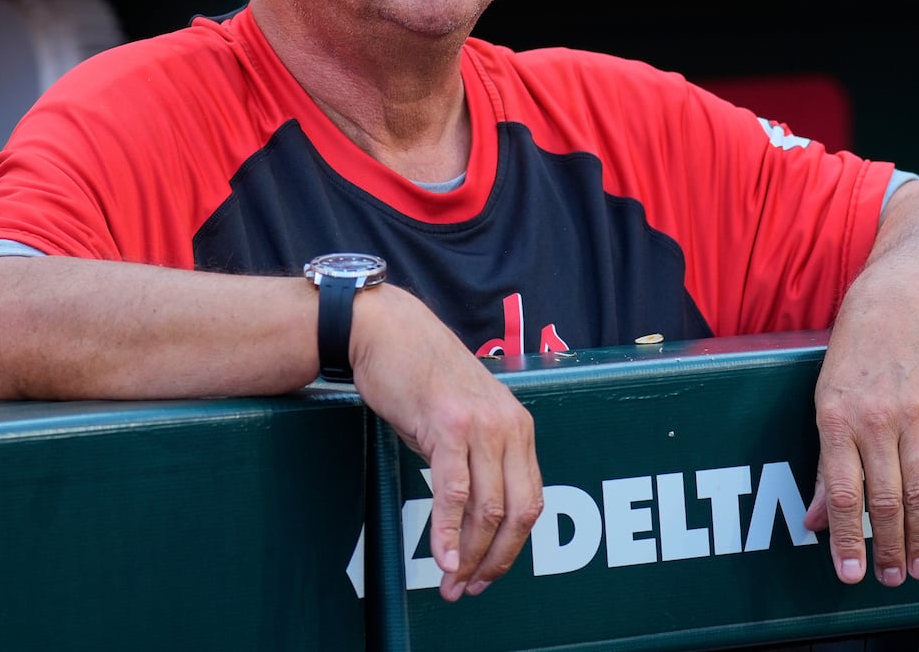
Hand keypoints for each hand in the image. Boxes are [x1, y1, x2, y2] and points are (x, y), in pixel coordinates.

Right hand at [349, 285, 542, 600]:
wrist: (388, 330)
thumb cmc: (420, 374)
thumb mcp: (463, 418)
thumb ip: (475, 459)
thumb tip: (471, 516)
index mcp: (519, 426)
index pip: (530, 501)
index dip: (511, 547)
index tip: (487, 573)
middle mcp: (509, 426)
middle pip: (517, 512)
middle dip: (493, 560)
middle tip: (467, 589)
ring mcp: (481, 425)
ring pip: (488, 508)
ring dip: (469, 554)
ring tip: (450, 582)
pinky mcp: (448, 425)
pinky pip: (455, 491)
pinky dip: (449, 531)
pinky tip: (441, 557)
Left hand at [802, 282, 918, 586]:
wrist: (897, 302)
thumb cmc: (853, 356)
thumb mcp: (825, 401)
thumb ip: (825, 465)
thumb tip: (814, 521)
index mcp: (835, 420)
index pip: (843, 493)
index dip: (846, 538)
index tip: (851, 574)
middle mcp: (875, 419)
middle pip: (884, 497)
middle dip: (888, 545)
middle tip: (893, 580)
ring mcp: (915, 414)